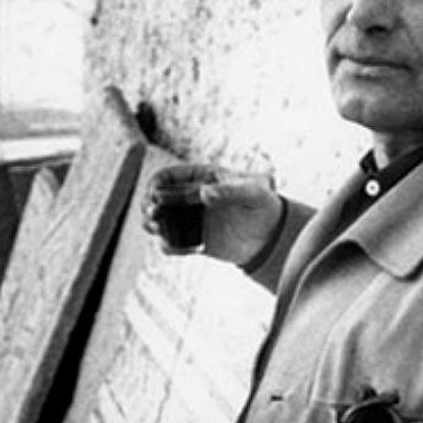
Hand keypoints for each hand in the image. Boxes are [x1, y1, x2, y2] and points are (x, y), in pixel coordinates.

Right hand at [144, 163, 282, 264]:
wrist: (273, 236)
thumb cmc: (265, 205)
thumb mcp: (253, 193)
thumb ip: (229, 191)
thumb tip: (204, 193)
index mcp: (202, 177)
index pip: (169, 176)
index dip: (156, 184)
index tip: (155, 195)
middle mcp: (192, 197)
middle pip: (157, 198)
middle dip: (149, 205)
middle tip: (152, 214)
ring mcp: (192, 219)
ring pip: (160, 220)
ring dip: (151, 224)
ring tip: (156, 228)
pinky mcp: (195, 240)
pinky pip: (173, 243)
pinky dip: (168, 245)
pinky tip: (171, 246)